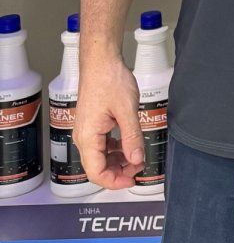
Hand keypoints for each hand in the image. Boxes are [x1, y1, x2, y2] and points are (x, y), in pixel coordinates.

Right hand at [75, 54, 143, 189]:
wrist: (101, 61)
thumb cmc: (109, 80)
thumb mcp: (127, 110)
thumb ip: (132, 137)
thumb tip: (136, 159)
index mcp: (88, 137)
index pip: (96, 173)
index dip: (114, 181)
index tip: (132, 179)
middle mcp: (84, 137)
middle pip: (98, 167)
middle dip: (119, 172)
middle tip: (139, 167)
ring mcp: (88, 131)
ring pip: (101, 157)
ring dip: (118, 161)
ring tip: (137, 156)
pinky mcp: (93, 125)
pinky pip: (102, 145)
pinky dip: (116, 149)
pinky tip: (129, 145)